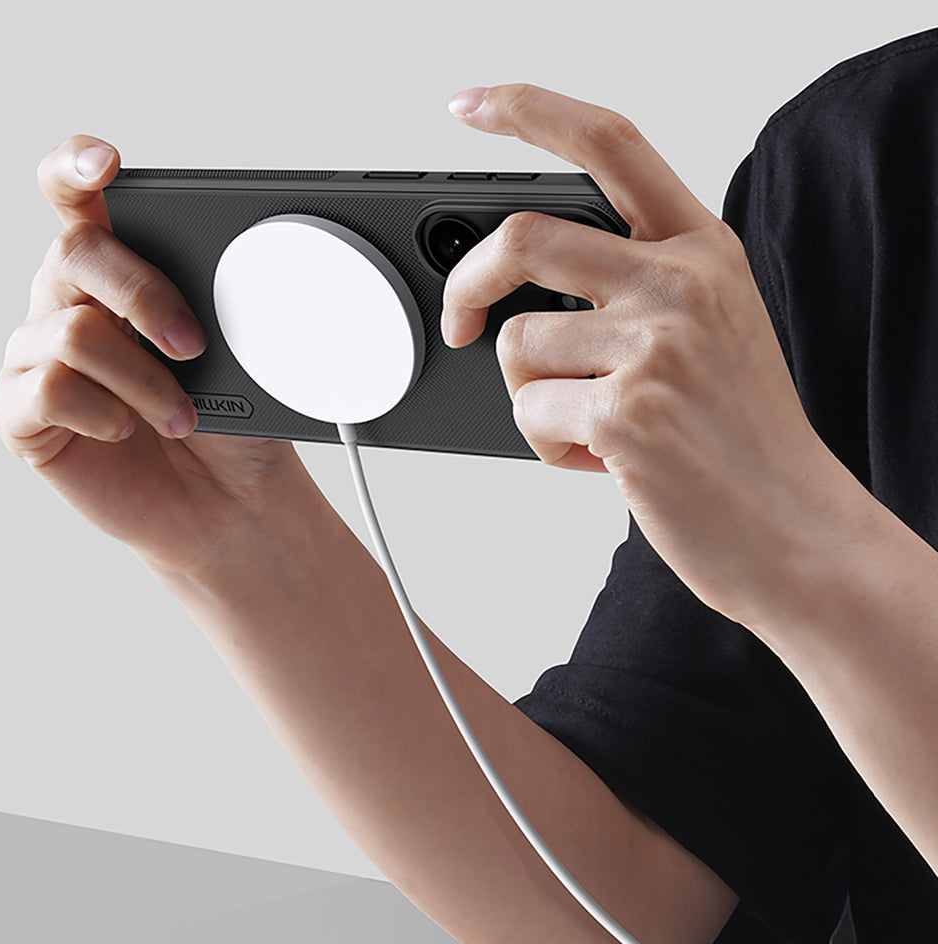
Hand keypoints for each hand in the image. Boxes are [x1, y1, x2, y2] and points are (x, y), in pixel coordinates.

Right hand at [0, 135, 303, 578]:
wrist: (229, 504)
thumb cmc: (232, 428)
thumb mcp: (240, 359)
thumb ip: (214, 308)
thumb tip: (223, 284)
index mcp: (117, 278)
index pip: (78, 201)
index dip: (77, 168)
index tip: (106, 162)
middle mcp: (68, 306)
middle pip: (72, 252)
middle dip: (144, 296)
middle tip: (194, 347)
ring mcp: (38, 360)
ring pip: (71, 332)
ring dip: (143, 379)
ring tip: (181, 417)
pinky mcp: (22, 416)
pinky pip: (48, 390)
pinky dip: (104, 413)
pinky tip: (127, 430)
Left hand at [442, 84, 855, 623]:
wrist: (794, 529)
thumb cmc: (742, 439)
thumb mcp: (713, 331)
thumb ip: (637, 289)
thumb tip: (525, 293)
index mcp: (702, 251)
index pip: (609, 144)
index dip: (530, 111)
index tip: (473, 105)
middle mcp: (680, 283)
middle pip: (524, 235)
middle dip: (467, 283)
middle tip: (459, 320)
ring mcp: (655, 344)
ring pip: (517, 345)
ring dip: (530, 399)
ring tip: (588, 427)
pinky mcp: (626, 412)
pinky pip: (529, 414)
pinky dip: (547, 448)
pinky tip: (601, 461)